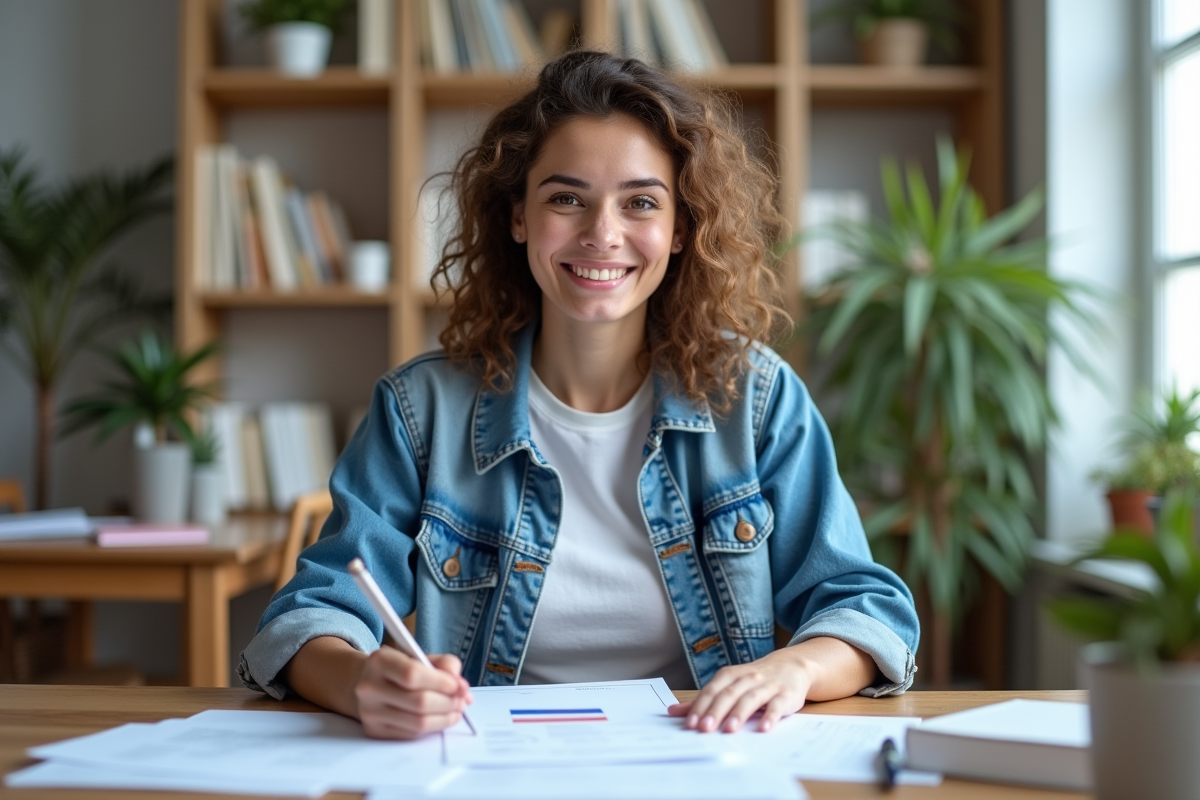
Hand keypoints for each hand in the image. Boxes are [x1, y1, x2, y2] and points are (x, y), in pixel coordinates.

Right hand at [354, 648, 472, 739]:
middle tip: (462, 700)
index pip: (413, 675)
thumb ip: (444, 664)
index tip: (459, 685)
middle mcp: (369, 687)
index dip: (441, 682)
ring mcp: (370, 712)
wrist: (367, 683)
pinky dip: (433, 727)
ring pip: (418, 723)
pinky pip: (412, 734)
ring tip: (456, 709)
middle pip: (419, 702)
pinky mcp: (374, 731)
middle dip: (448, 702)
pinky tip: (441, 718)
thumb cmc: (399, 669)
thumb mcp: (419, 656)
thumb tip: (462, 688)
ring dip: (445, 718)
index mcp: (380, 661)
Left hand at [668, 647, 814, 733]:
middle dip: (716, 711)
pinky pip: (777, 705)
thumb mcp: (728, 685)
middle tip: (705, 728)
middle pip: (729, 694)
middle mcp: (748, 678)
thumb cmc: (754, 679)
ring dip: (739, 714)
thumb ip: (703, 699)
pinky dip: (770, 716)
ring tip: (729, 729)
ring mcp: (767, 686)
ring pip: (751, 698)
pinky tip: (763, 728)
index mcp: (730, 675)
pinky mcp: (786, 695)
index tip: (690, 723)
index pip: (712, 690)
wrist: (792, 665)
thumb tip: (673, 712)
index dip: (700, 706)